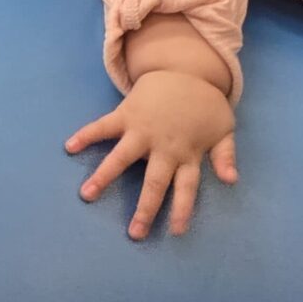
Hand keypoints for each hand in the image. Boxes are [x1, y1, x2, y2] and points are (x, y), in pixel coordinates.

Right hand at [65, 70, 236, 238]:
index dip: (182, 207)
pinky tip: (70, 146)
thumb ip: (226, 155)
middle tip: (134, 233)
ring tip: (87, 193)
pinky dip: (87, 134)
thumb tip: (232, 180)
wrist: (187, 68)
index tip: (176, 231)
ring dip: (105, 173)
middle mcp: (164, 144)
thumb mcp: (223, 128)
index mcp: (188, 151)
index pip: (187, 185)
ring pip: (122, 155)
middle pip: (155, 180)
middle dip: (146, 207)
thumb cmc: (204, 105)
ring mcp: (143, 129)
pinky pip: (104, 125)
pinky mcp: (127, 113)